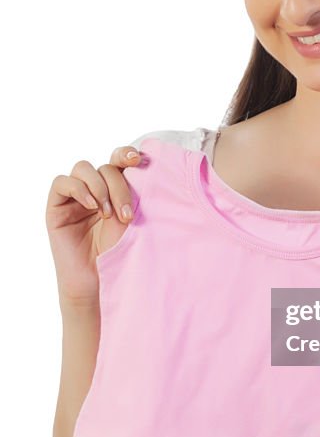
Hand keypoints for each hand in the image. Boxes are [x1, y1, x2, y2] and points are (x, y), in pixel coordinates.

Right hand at [46, 143, 144, 306]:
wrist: (100, 282)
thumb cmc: (120, 253)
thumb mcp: (132, 221)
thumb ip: (134, 194)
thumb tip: (145, 164)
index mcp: (115, 188)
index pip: (119, 160)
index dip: (127, 154)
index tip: (139, 161)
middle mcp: (95, 189)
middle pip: (105, 167)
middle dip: (119, 186)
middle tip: (127, 214)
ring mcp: (75, 197)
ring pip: (83, 169)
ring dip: (99, 187)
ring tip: (108, 214)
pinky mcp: (56, 206)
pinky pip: (62, 183)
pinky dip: (78, 189)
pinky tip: (91, 206)